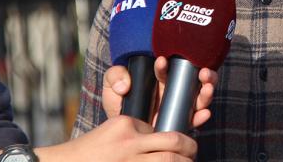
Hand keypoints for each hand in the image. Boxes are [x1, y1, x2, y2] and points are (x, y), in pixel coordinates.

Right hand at [41, 115, 195, 161]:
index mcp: (125, 125)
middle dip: (189, 148)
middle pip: (173, 142)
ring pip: (169, 161)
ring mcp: (129, 161)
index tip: (178, 145)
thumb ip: (134, 132)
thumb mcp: (112, 132)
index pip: (160, 129)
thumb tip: (160, 137)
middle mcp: (129, 143)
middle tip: (193, 151)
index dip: (171, 138)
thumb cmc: (89, 151)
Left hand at [103, 57, 217, 127]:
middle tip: (203, 72)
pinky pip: (194, 119)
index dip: (167, 64)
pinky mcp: (179, 122)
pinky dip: (201, 116)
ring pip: (200, 96)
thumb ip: (115, 75)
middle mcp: (173, 88)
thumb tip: (126, 84)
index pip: (169, 67)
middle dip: (203, 74)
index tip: (161, 61)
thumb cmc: (118, 100)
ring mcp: (178, 105)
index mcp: (160, 76)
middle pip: (195, 79)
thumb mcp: (112, 84)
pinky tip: (204, 113)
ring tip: (208, 88)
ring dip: (207, 92)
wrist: (119, 126)